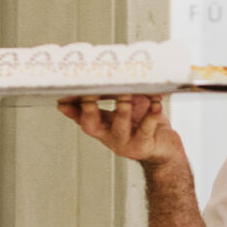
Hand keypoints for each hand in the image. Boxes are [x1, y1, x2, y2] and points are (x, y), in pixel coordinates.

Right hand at [58, 95, 180, 166]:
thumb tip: (108, 76)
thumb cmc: (145, 125)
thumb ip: (116, 97)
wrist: (165, 149)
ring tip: (126, 94)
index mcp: (103, 127)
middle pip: (92, 126)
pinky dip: (151, 115)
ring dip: (122, 109)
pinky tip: (155, 104)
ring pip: (119, 127)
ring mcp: (126, 143)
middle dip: (88, 110)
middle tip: (89, 95)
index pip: (82, 118)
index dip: (71, 110)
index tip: (62, 100)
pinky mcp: (144, 146)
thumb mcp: (127, 110)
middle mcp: (110, 137)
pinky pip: (146, 129)